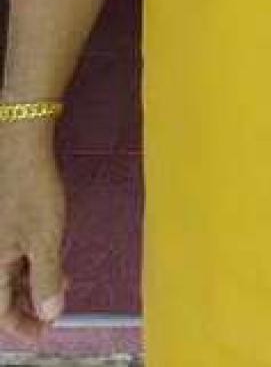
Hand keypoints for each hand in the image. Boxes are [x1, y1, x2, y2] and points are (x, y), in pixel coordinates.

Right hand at [0, 131, 68, 343]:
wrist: (19, 144)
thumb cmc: (29, 186)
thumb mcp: (45, 238)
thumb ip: (47, 279)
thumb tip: (51, 311)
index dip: (22, 326)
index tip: (43, 332)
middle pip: (1, 292)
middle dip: (27, 305)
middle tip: (51, 311)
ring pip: (6, 272)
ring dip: (30, 282)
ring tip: (59, 282)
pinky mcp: (1, 222)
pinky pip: (8, 252)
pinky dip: (26, 261)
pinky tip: (46, 257)